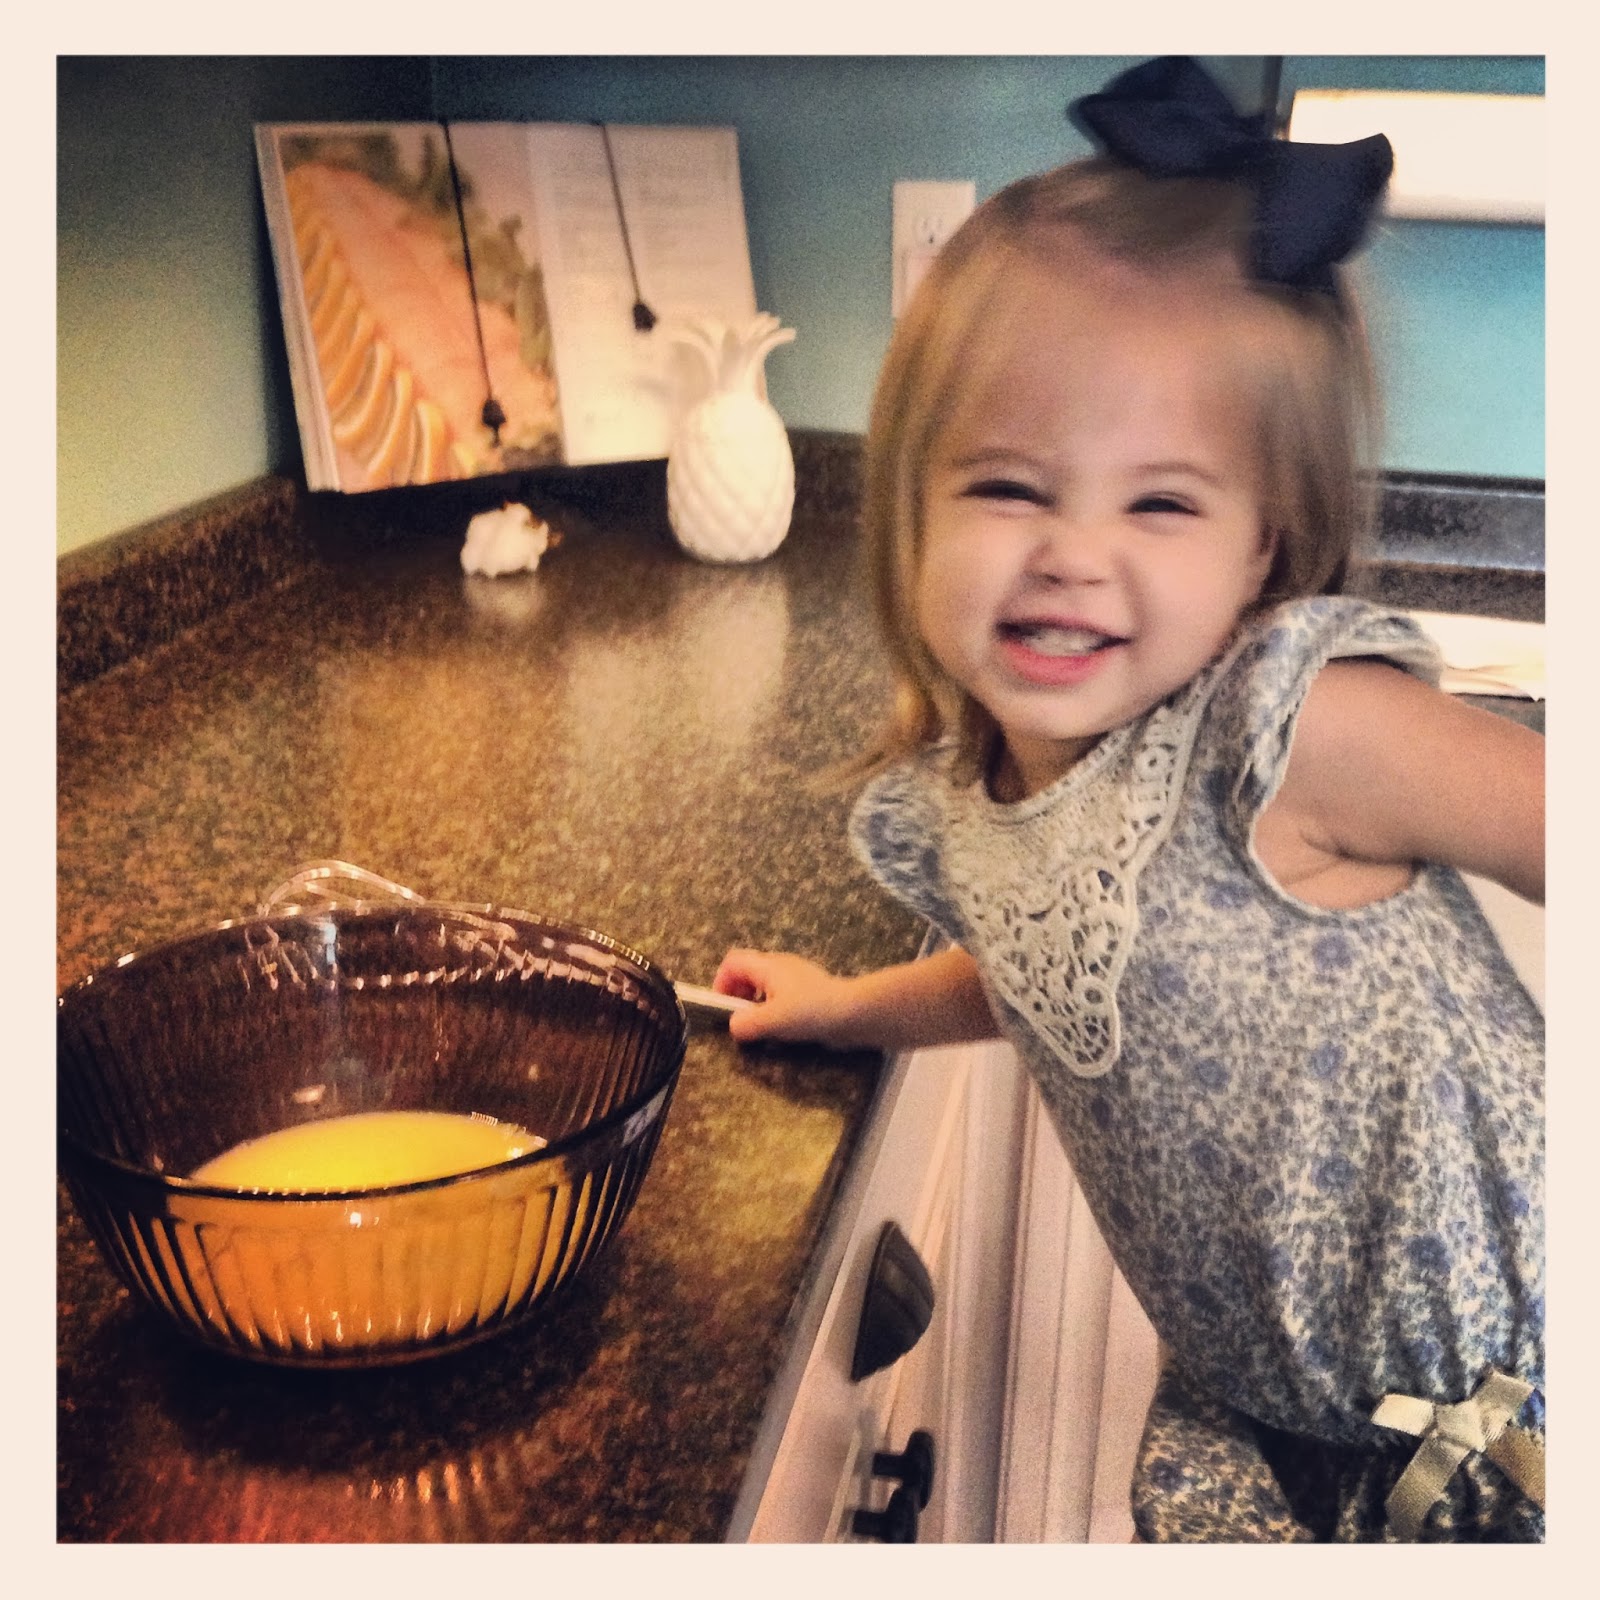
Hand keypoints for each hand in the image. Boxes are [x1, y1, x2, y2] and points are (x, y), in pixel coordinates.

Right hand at [712, 949, 857, 1045]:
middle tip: (741, 1020)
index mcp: (768, 966)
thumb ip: (747, 1023)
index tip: (723, 1008)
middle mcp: (780, 966)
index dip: (720, 982)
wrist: (854, 1013)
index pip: (732, 962)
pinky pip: (781, 995)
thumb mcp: (773, 1020)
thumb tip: (734, 1025)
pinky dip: (774, 1009)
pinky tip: (783, 1028)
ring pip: (764, 985)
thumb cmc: (811, 1012)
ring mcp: (796, 977)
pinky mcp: (809, 991)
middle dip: (738, 995)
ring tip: (760, 1027)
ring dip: (756, 1004)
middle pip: (747, 972)